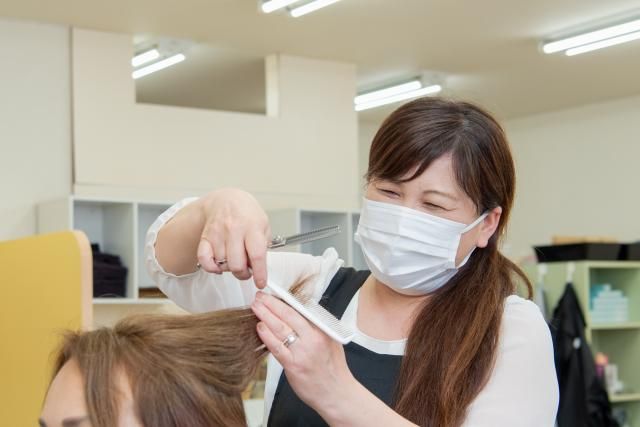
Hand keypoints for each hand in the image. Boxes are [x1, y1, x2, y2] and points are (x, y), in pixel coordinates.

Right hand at [196, 189, 270, 286]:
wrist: (226, 200)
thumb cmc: (247, 214)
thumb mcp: (264, 224)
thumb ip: (264, 245)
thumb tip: (260, 267)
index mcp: (252, 227)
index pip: (256, 255)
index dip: (260, 273)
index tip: (260, 283)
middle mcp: (234, 230)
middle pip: (237, 264)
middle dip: (243, 274)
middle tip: (247, 271)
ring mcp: (218, 234)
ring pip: (222, 264)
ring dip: (230, 269)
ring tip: (235, 260)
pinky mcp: (205, 238)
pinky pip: (204, 259)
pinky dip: (211, 268)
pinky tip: (219, 265)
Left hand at [251, 292, 355, 416]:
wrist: (337, 394)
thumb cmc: (334, 369)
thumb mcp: (331, 341)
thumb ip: (317, 327)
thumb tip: (301, 314)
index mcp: (322, 330)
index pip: (300, 310)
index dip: (284, 301)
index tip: (273, 294)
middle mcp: (313, 339)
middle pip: (288, 315)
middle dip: (271, 304)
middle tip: (259, 296)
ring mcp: (303, 352)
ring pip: (280, 329)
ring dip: (265, 316)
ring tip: (255, 307)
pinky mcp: (293, 366)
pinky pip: (276, 348)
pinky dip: (266, 336)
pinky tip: (259, 327)